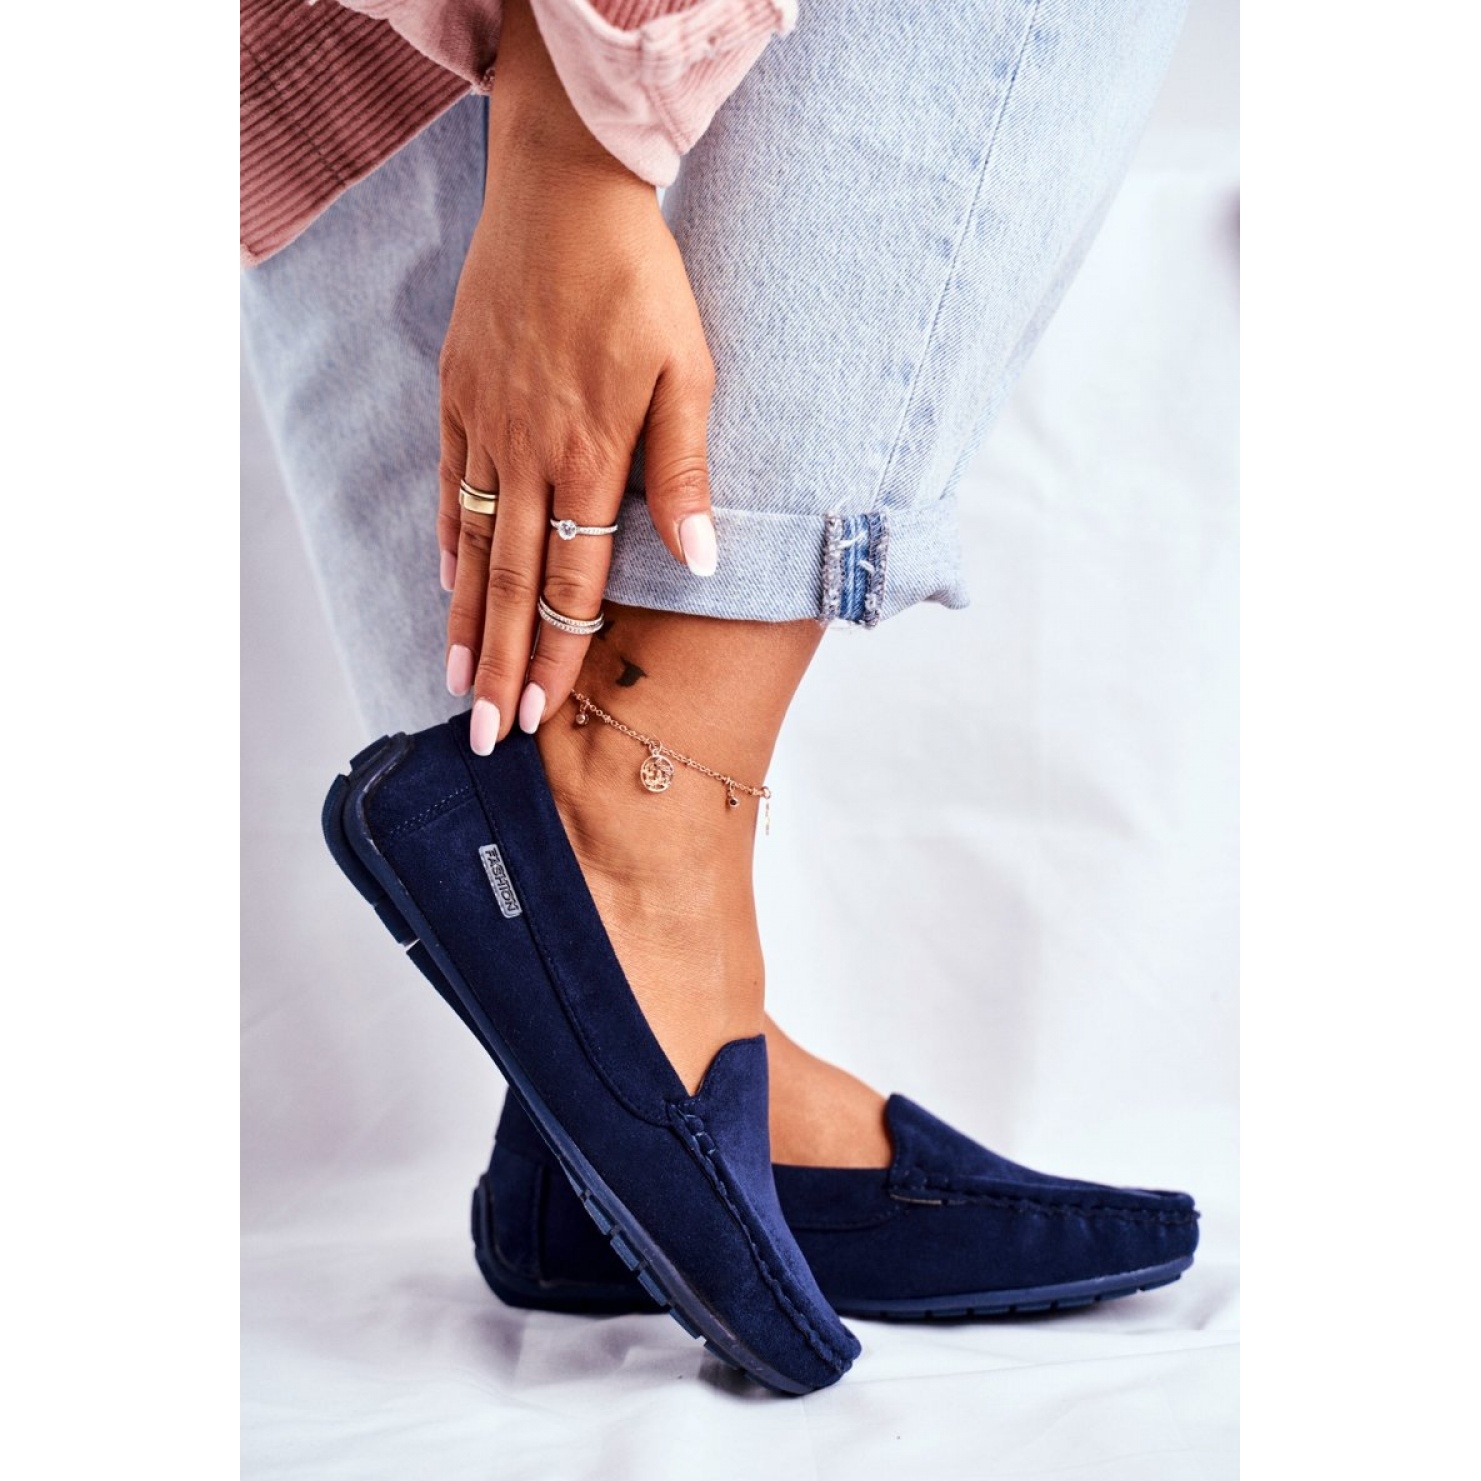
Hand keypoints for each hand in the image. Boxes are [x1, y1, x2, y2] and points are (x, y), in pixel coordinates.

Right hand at [438, 0, 717, 753]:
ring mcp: (486, 424)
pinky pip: (450, 482)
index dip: (554, 651)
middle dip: (498, 664)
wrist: (565, 188)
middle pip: (509, 581)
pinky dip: (448, 538)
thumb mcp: (688, 371)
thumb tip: (700, 564)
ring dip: (463, 619)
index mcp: (591, 456)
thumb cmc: (641, 281)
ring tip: (453, 679)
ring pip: (472, 543)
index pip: (569, 581)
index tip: (539, 712)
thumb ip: (685, 474)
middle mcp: (529, 452)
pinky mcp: (459, 393)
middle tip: (486, 732)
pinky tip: (445, 580)